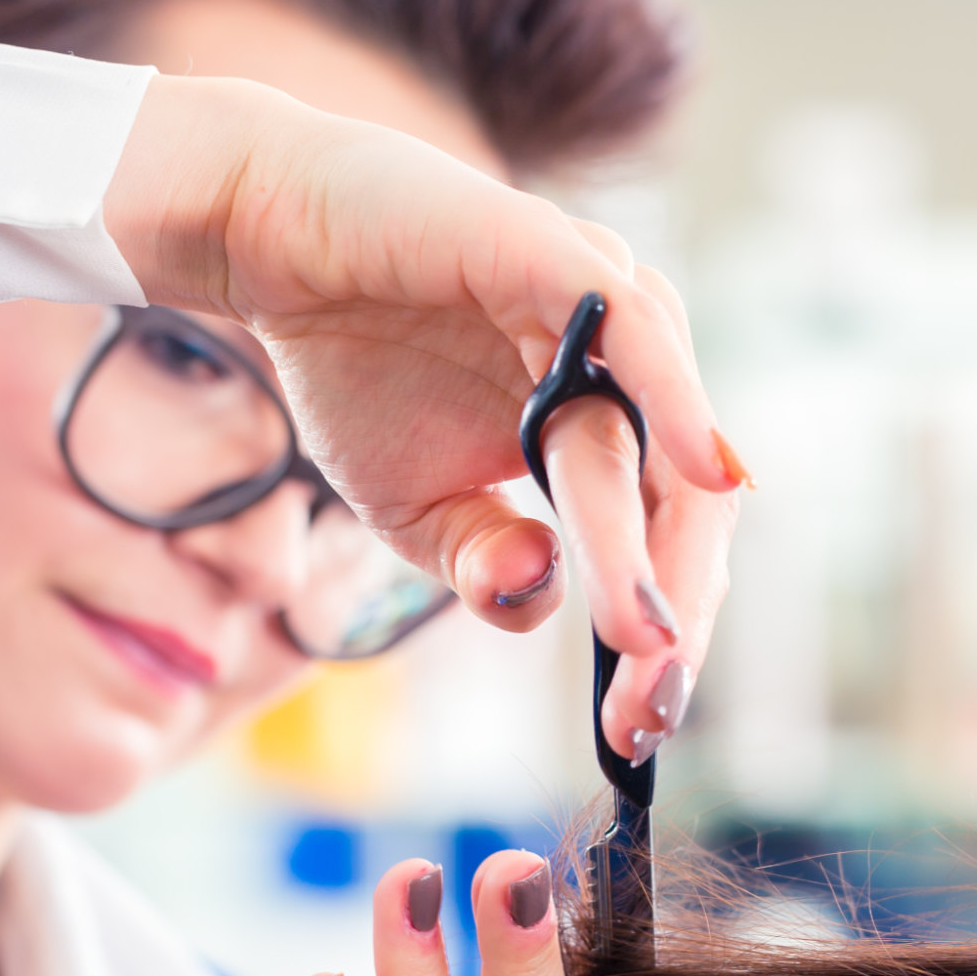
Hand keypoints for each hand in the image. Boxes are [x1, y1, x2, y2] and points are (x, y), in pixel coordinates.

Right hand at [104, 75, 742, 754]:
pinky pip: (639, 335)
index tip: (636, 732)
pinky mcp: (561, 257)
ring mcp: (604, 311)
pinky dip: (677, 403)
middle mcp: (627, 373)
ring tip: (648, 637)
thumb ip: (486, 566)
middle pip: (682, 511)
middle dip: (669, 619)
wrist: (271, 243)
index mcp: (609, 429)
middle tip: (648, 705)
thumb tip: (540, 602)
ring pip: (657, 447)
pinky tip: (704, 472)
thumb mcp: (418, 510)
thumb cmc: (358, 369)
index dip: (657, 639)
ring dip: (658, 548)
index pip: (664, 547)